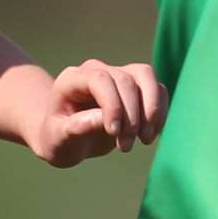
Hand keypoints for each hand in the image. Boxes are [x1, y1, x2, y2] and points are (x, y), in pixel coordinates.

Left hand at [30, 59, 166, 165]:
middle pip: (125, 80)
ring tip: (145, 139)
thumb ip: (75, 128)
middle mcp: (96, 70)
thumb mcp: (57, 139)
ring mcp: (117, 73)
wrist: (67, 137)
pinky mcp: (135, 84)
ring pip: (146, 75)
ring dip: (151, 109)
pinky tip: (151, 133)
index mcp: (72, 80)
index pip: (99, 79)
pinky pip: (156, 87)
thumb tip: (102, 119)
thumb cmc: (58, 138)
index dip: (112, 103)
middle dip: (131, 116)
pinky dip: (160, 110)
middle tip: (124, 147)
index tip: (113, 132)